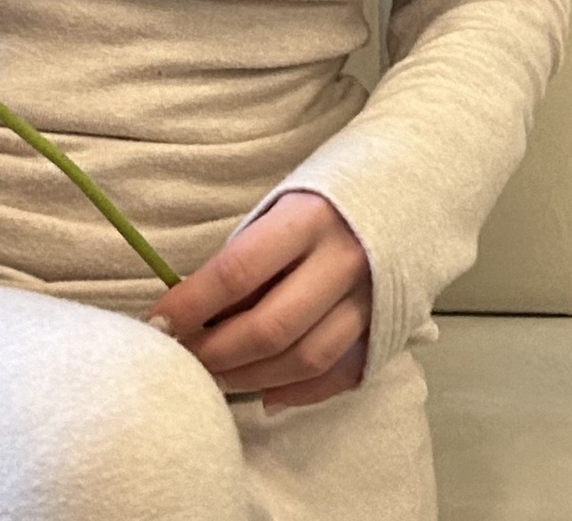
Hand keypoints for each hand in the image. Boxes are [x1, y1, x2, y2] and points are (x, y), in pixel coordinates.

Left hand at [145, 189, 372, 411]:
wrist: (414, 180)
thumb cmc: (332, 190)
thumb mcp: (285, 201)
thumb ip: (250, 252)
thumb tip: (198, 310)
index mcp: (310, 218)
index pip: (238, 272)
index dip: (191, 304)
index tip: (157, 324)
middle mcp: (344, 260)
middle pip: (271, 327)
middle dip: (216, 353)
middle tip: (182, 359)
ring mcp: (372, 298)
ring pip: (305, 358)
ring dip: (251, 378)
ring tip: (217, 377)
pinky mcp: (389, 325)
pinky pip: (340, 374)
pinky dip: (299, 391)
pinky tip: (267, 392)